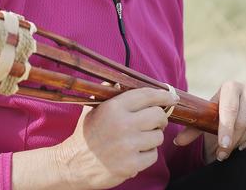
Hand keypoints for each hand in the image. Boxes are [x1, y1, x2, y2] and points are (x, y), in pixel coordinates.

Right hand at [58, 87, 178, 188]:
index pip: (147, 95)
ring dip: (153, 138)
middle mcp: (122, 125)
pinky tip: (135, 153)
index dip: (163, 95)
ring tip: (139, 139)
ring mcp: (127, 146)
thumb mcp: (93, 107)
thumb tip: (122, 79)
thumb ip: (109, 92)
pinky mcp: (131, 165)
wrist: (74, 165)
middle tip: (155, 122)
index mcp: (114, 107)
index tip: (172, 97)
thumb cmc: (87, 134)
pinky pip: (153, 155)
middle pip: (158, 115)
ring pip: (158, 136)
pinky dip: (147, 155)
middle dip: (159, 118)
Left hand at [173, 81, 245, 162]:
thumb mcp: (208, 119)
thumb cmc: (221, 114)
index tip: (223, 146)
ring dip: (242, 141)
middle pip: (241, 122)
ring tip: (233, 148)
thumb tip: (177, 141)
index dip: (225, 130)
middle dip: (231, 141)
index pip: (228, 110)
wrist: (243, 108)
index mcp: (229, 86)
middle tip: (223, 154)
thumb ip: (193, 129)